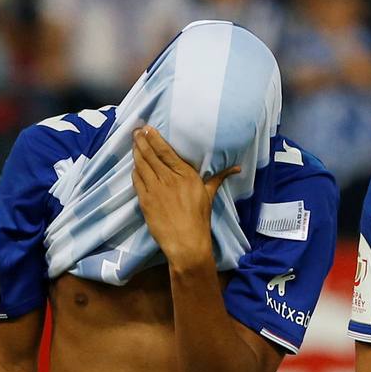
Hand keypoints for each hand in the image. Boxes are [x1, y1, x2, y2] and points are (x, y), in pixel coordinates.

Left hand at [131, 125, 238, 268]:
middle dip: (141, 141)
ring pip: (142, 165)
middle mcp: (169, 179)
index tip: (147, 128)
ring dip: (136, 152)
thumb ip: (219, 178)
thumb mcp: (209, 195)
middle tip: (135, 131)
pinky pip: (137, 181)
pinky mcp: (145, 201)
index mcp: (186, 175)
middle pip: (151, 155)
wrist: (186, 243)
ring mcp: (155, 190)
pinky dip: (134, 171)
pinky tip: (134, 165)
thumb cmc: (199, 220)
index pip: (166, 151)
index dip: (154, 138)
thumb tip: (237, 168)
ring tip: (133, 142)